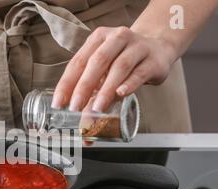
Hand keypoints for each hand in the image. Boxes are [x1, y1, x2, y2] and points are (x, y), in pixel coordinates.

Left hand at [53, 26, 176, 111]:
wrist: (159, 47)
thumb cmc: (125, 61)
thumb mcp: (106, 70)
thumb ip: (94, 91)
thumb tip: (82, 122)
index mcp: (98, 39)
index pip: (78, 62)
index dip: (66, 84)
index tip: (58, 104)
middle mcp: (117, 39)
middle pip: (97, 62)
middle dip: (84, 87)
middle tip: (75, 107)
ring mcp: (138, 47)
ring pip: (120, 67)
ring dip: (106, 89)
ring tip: (97, 108)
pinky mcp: (154, 60)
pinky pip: (140, 72)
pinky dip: (130, 83)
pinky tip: (121, 94)